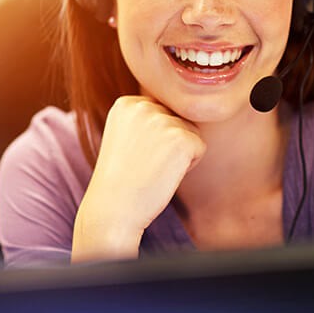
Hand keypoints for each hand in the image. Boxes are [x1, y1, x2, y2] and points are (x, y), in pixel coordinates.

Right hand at [72, 95, 204, 261]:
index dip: (155, 138)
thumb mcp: (126, 135)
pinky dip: (188, 165)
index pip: (162, 111)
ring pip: (191, 133)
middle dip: (169, 144)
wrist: (113, 209)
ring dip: (179, 155)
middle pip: (178, 119)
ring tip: (153, 169)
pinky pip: (200, 147)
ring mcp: (163, 120)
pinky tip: (164, 174)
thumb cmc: (122, 179)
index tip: (135, 154)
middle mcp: (144, 106)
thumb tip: (182, 112)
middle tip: (144, 164)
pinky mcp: (181, 139)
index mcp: (127, 103)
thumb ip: (149, 118)